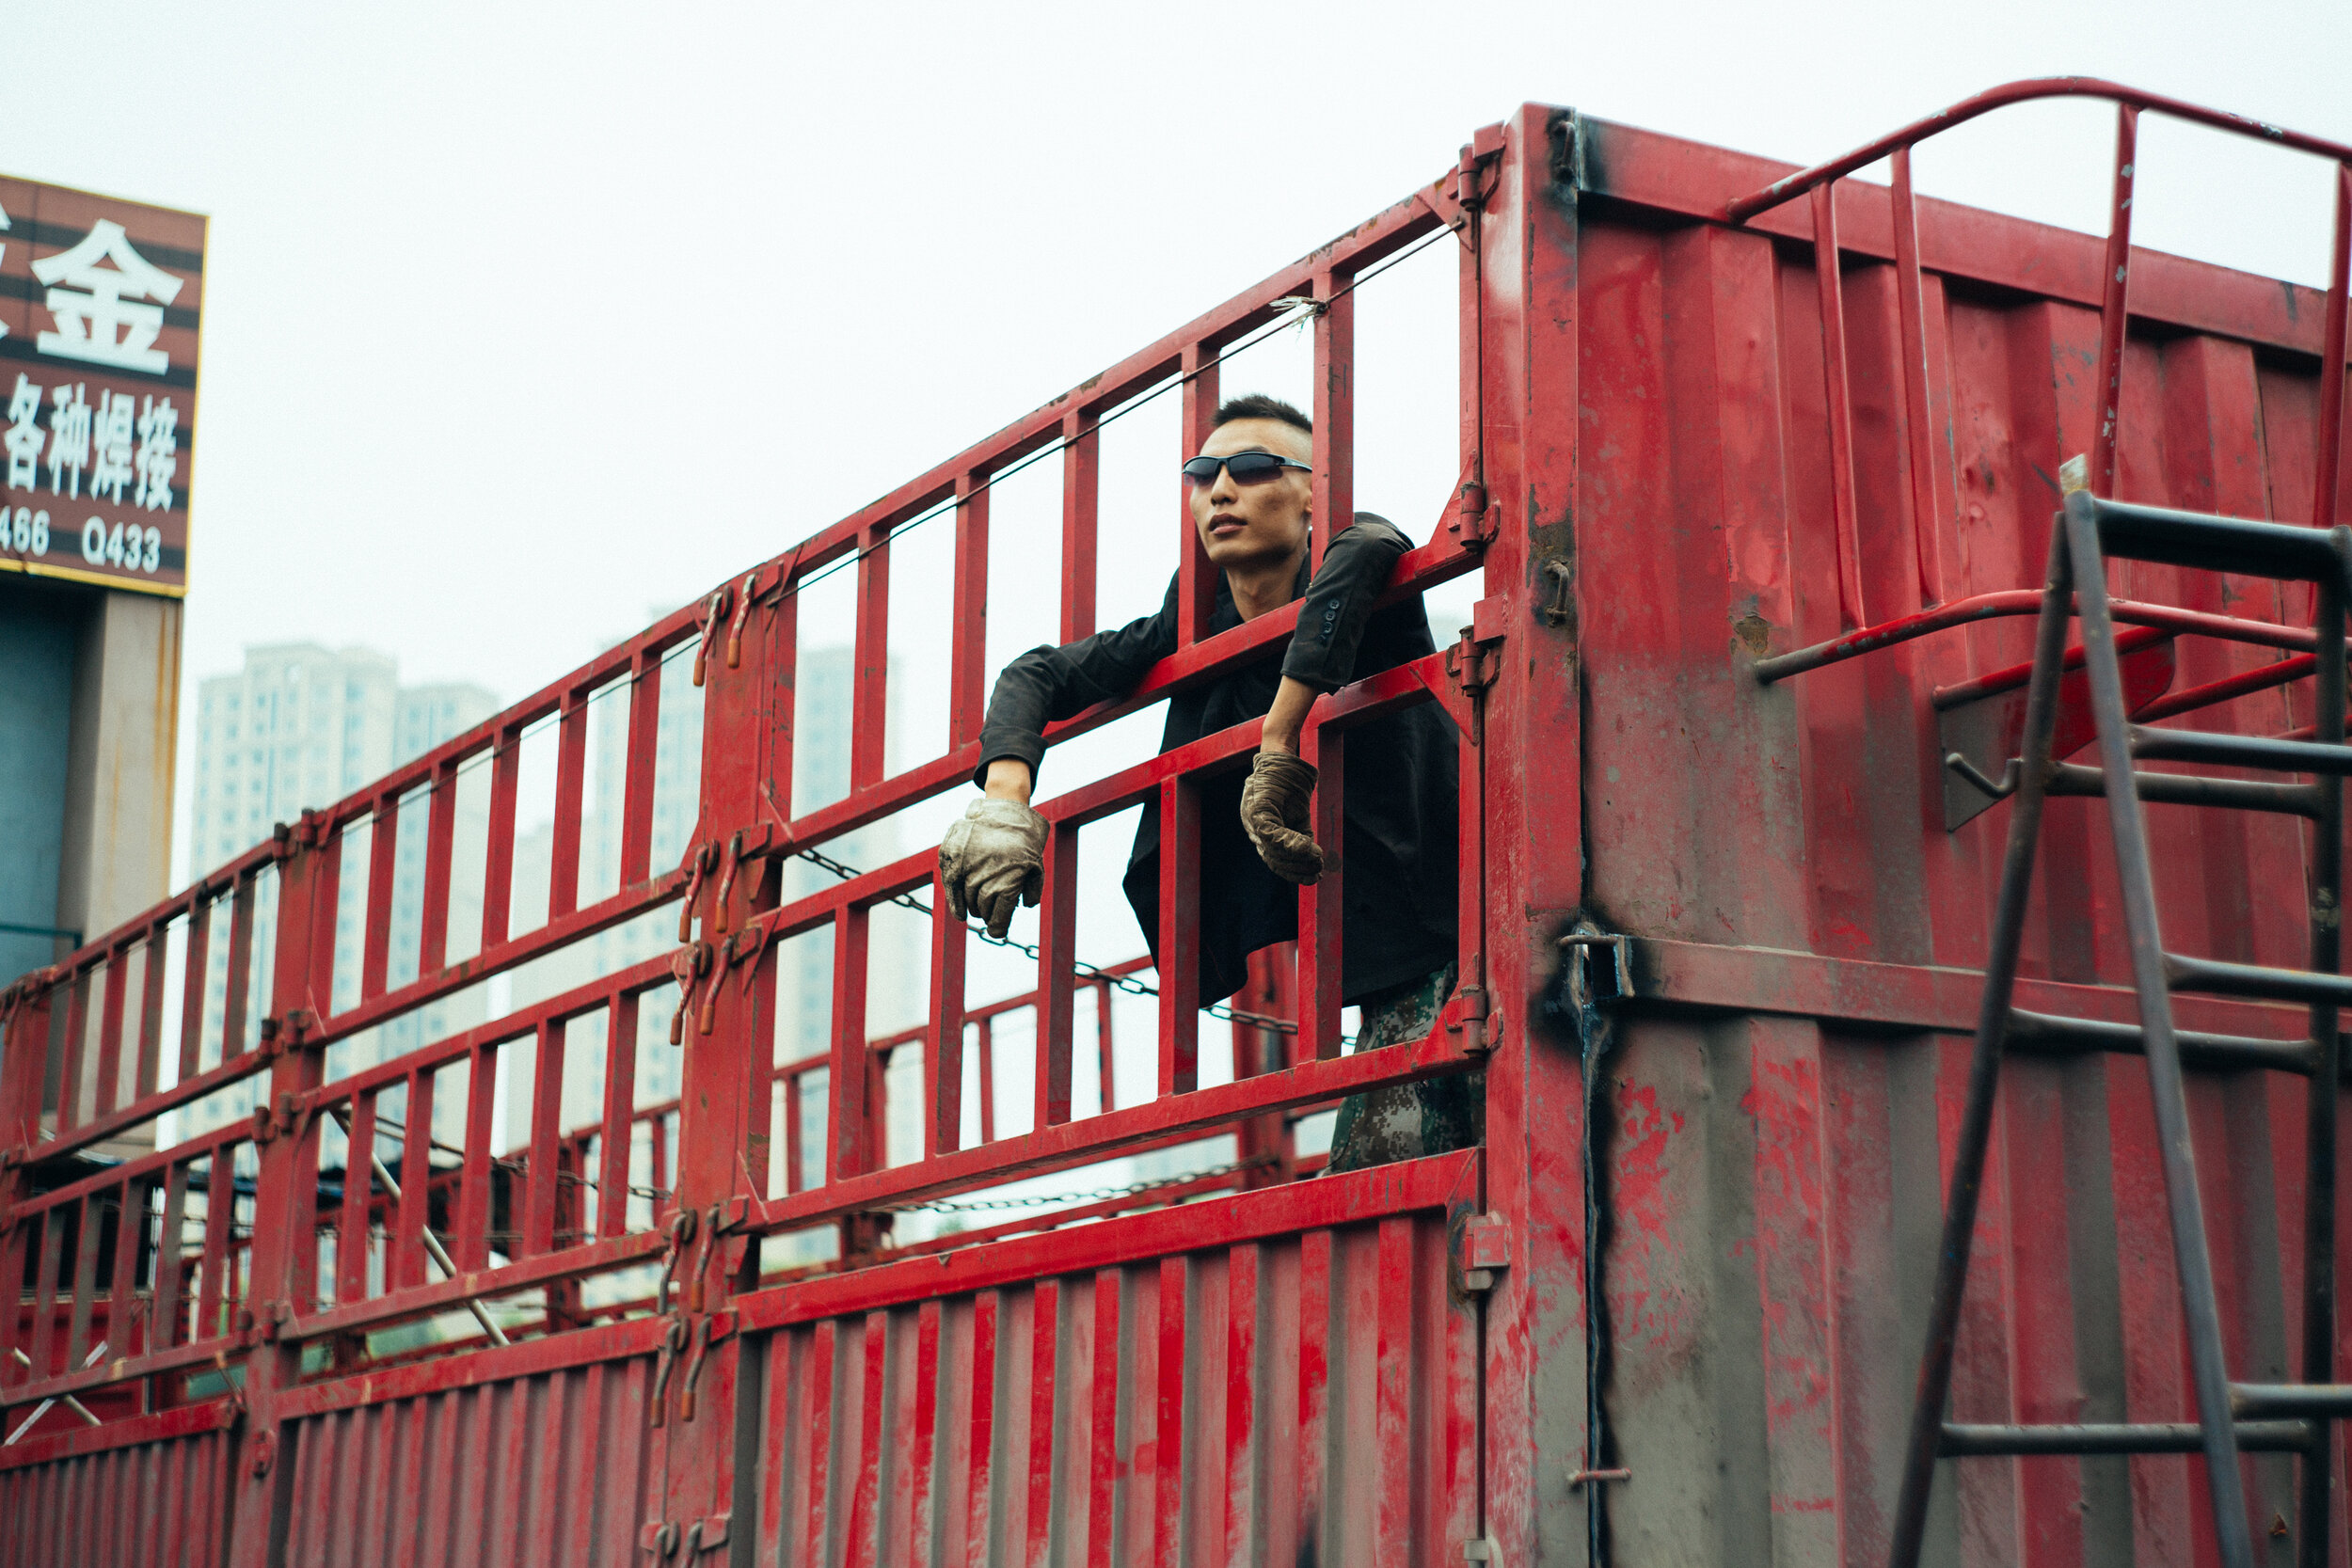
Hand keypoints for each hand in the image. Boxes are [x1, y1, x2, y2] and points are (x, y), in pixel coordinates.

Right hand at [939, 796, 1048, 937]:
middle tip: (990, 917)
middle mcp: (986, 871)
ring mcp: (967, 862)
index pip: (1000, 913)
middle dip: (986, 915)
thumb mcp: (1036, 864)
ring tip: (975, 912)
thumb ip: (1031, 889)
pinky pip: (949, 882)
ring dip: (970, 908)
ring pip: (964, 897)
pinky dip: (953, 899)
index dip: (999, 926)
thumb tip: (1024, 907)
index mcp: (1010, 878)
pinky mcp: (952, 853)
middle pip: (982, 907)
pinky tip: (959, 911)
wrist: (1005, 807)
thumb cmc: (1024, 840)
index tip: (998, 932)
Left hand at [1240, 751, 1323, 883]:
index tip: (1313, 878)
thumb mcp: (1299, 814)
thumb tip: (1314, 858)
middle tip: (1318, 871)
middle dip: (1297, 868)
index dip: (1294, 872)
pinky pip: (1270, 831)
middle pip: (1273, 858)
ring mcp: (1253, 819)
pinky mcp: (1257, 808)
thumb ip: (1301, 835)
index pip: (1275, 860)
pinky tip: (1307, 846)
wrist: (1283, 758)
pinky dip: (1289, 842)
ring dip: (1296, 857)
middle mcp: (1254, 829)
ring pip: (1272, 847)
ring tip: (1317, 860)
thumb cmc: (1290, 785)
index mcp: (1263, 833)